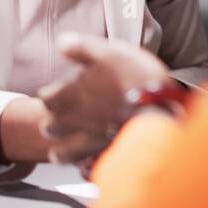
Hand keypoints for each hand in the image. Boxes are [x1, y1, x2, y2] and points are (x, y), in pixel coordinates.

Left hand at [36, 33, 170, 163]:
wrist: (161, 108)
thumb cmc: (135, 78)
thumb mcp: (109, 52)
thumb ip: (82, 48)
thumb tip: (61, 41)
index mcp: (72, 94)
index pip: (47, 98)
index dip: (49, 95)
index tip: (52, 94)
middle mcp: (75, 119)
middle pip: (50, 126)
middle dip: (51, 122)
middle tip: (56, 119)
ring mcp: (89, 140)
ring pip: (61, 152)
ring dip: (60, 147)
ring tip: (63, 143)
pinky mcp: (105, 154)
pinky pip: (84, 166)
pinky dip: (80, 163)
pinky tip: (85, 160)